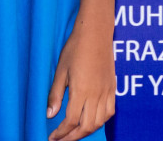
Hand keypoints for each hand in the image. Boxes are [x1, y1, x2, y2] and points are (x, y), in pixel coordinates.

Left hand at [46, 23, 115, 140]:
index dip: (61, 133)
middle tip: (61, 140)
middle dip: (73, 138)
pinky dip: (100, 122)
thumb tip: (50, 115)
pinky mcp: (112, 88)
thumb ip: (55, 94)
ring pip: (99, 122)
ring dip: (86, 132)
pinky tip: (91, 122)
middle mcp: (96, 95)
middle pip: (87, 127)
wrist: (96, 33)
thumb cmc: (75, 48)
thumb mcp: (60, 70)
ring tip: (74, 134)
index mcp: (81, 91)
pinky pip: (109, 112)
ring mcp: (107, 92)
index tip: (52, 138)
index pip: (71, 121)